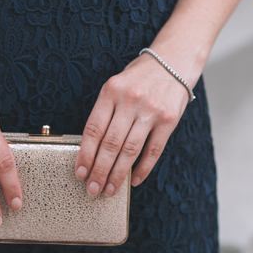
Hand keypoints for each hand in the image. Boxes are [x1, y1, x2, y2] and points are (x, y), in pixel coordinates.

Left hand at [74, 55, 190, 195]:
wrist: (173, 62)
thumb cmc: (138, 78)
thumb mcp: (116, 86)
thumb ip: (105, 113)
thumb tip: (92, 151)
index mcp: (111, 91)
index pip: (93, 129)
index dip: (85, 154)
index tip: (80, 172)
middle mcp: (130, 100)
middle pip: (110, 143)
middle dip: (99, 170)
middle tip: (92, 189)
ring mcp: (150, 110)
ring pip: (130, 150)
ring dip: (118, 174)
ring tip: (110, 190)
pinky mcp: (169, 120)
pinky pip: (153, 150)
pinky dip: (143, 168)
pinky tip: (134, 180)